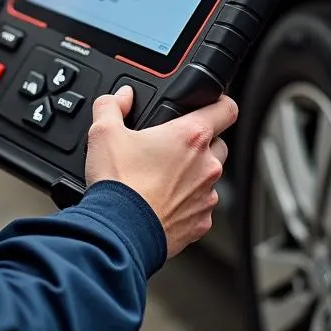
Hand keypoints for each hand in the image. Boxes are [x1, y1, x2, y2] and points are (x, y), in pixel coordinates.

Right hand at [84, 87, 237, 258]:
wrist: (119, 234)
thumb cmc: (119, 184)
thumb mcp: (104, 133)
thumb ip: (112, 105)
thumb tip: (121, 97)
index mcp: (190, 136)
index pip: (226, 109)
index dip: (219, 102)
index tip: (210, 104)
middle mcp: (206, 165)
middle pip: (218, 143)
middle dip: (199, 142)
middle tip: (171, 146)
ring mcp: (206, 196)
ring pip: (209, 177)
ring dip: (193, 174)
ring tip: (161, 177)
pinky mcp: (201, 223)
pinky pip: (201, 205)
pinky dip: (187, 202)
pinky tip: (161, 201)